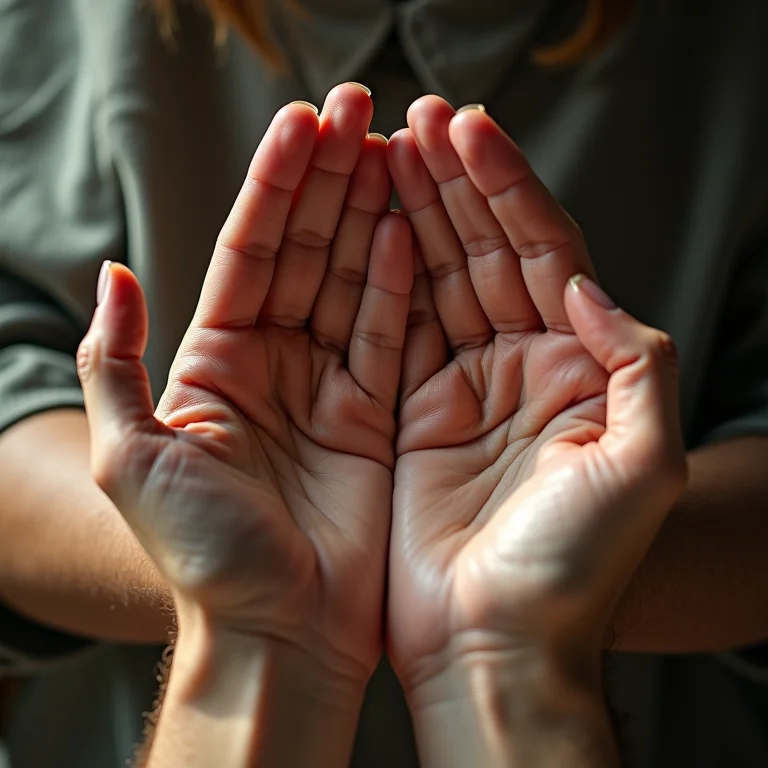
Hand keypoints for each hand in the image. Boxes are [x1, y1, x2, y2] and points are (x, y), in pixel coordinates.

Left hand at [77, 84, 411, 688]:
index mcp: (215, 364)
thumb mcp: (131, 456)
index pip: (249, 251)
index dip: (274, 187)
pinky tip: (406, 227)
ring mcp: (330, 386)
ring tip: (389, 147)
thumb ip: (114, 363)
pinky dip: (400, 282)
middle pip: (304, 252)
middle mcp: (274, 365)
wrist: (277, 632)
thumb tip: (110, 274)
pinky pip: (392, 333)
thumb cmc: (202, 556)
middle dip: (328, 180)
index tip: (302, 124)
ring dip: (368, 214)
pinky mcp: (376, 414)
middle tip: (356, 109)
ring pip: (352, 280)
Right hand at [386, 97, 686, 697]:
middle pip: (485, 253)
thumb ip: (638, 362)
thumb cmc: (574, 570)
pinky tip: (366, 229)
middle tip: (419, 122)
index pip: (541, 253)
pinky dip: (380, 278)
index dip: (506, 189)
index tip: (467, 131)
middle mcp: (521, 368)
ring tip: (387, 153)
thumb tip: (579, 280)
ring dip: (414, 215)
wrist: (495, 647)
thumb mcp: (643, 465)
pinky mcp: (412, 413)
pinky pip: (395, 328)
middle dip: (454, 184)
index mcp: (578, 369)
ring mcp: (462, 388)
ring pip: (435, 280)